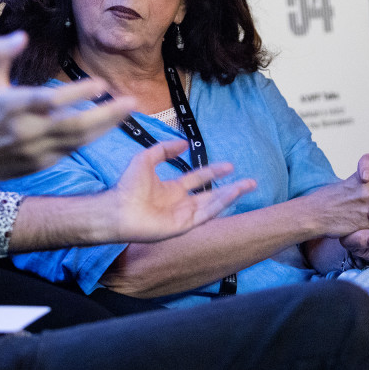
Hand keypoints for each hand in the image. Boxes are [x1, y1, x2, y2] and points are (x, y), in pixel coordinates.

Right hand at [0, 31, 134, 232]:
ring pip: (79, 140)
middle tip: (131, 101)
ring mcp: (38, 150)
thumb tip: (22, 36)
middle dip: (106, 115)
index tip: (101, 84)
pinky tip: (109, 124)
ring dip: (106, 126)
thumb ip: (0, 54)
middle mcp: (29, 131)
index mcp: (14, 107)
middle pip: (74, 125)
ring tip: (127, 110)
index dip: (77, 94)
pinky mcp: (43, 163)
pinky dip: (93, 137)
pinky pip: (74, 150)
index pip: (50, 101)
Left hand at [101, 139, 256, 242]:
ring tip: (247, 186)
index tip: (230, 165)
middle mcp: (180, 203)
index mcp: (172, 190)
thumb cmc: (128, 186)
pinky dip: (220, 205)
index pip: (198, 179)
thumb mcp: (146, 159)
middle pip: (211, 195)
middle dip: (231, 188)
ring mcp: (183, 216)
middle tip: (250, 182)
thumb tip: (184, 143)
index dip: (213, 171)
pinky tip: (231, 195)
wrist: (118, 208)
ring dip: (230, 196)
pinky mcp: (183, 226)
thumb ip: (164, 150)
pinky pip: (205, 215)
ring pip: (213, 205)